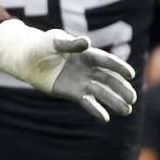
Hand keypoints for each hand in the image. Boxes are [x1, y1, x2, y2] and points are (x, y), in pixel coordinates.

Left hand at [0, 19, 136, 122]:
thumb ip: (70, 44)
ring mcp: (82, 82)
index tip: (130, 74)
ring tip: (127, 110)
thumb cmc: (41, 46)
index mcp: (87, 54)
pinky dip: (96, 110)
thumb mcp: (54, 41)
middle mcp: (88, 69)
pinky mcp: (73, 93)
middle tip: (133, 98)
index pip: (106, 61)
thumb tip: (86, 42)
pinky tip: (105, 118)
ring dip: (114, 101)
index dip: (118, 67)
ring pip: (101, 92)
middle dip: (121, 88)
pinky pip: (87, 102)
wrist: (27, 60)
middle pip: (108, 79)